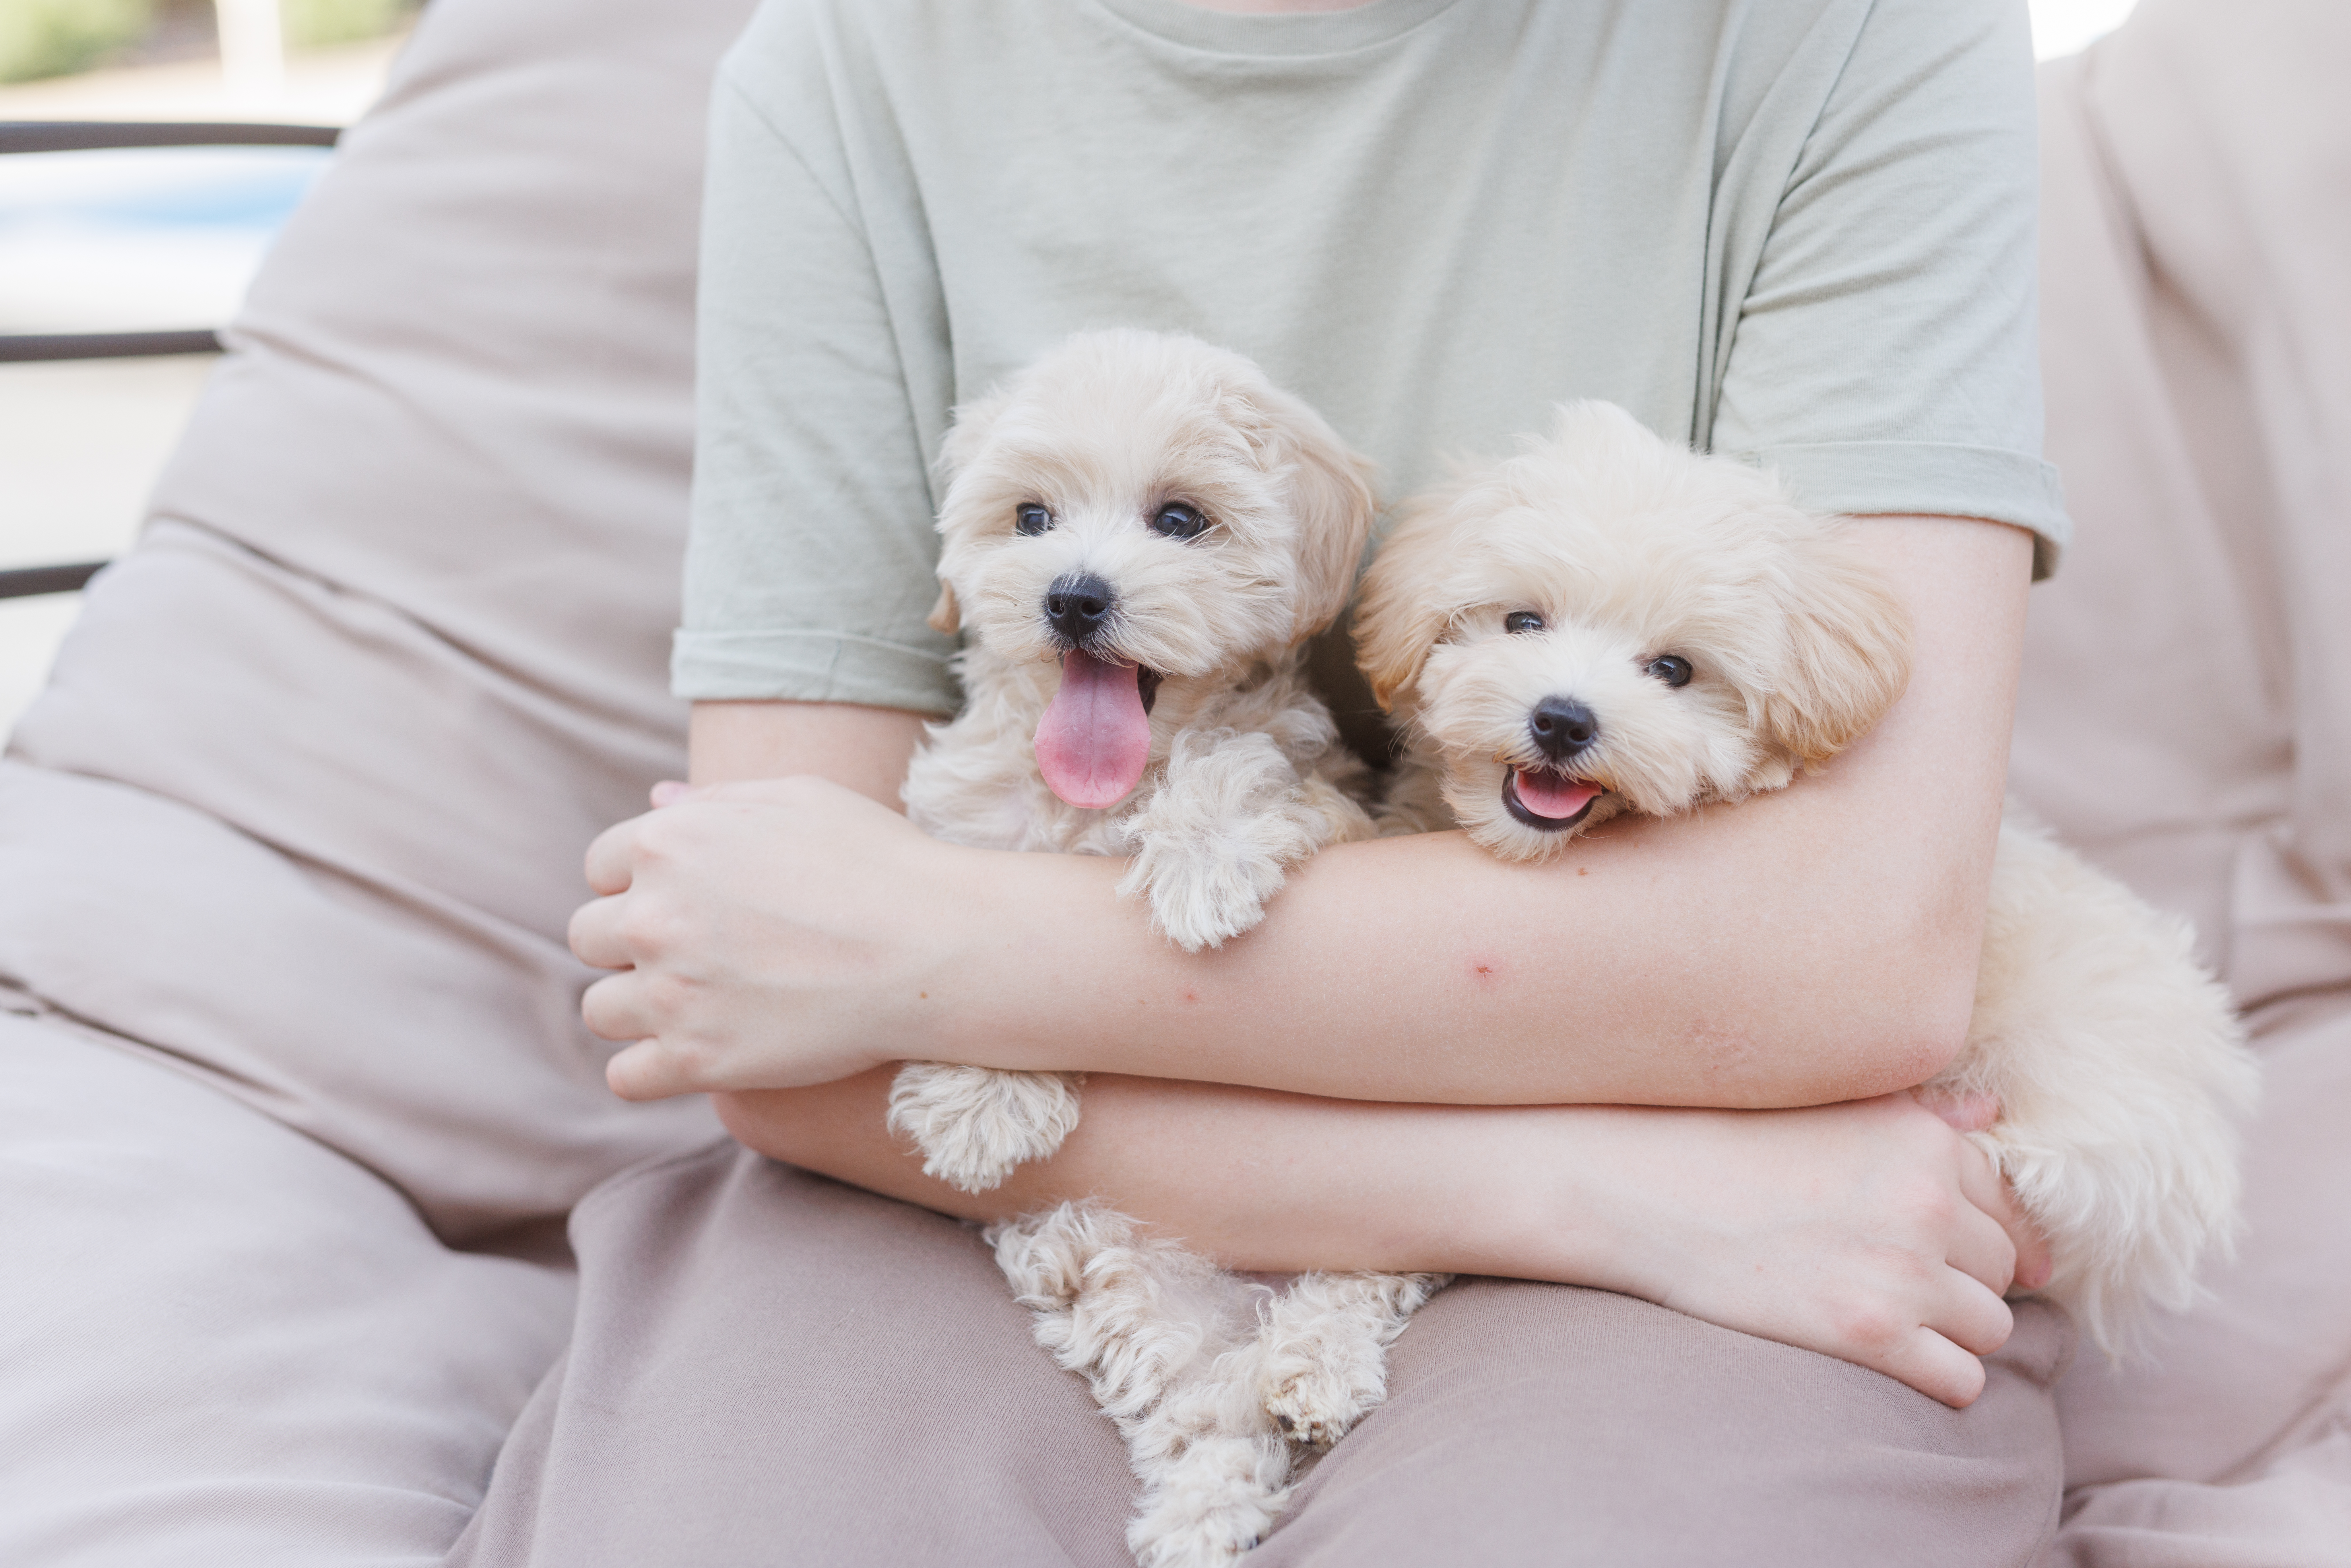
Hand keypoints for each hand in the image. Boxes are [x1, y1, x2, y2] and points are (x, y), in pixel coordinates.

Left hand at [568, 776, 971, 1098]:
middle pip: (589, 937)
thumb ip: (714, 802)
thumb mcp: (796, 799)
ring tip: (692, 1005)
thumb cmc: (877, 861)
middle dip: (631, 943)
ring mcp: (670, 992)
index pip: (601, 866)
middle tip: (692, 955)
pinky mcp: (697, 1059)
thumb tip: (656, 803)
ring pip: (600, 1010)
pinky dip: (649, 1069)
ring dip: (636, 1007)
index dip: (640, 883)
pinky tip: (690, 1054)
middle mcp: (653, 916)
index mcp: (667, 843)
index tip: (686, 902)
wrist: (933, 945)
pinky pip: (626, 1076)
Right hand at [1572, 1093, 2051, 1407]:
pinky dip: (1939, 1377)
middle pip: (2001, 1269)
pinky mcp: (1870, 1335)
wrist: (1645, 1192)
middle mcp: (1926, 1202)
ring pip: (1992, 1327)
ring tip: (1896, 1320)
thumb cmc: (1729, 1142)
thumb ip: (1920, 1114)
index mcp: (1923, 1141)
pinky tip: (1895, 1359)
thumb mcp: (1831, 1107)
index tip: (1962, 1257)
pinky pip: (1962, 1380)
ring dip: (1954, 1331)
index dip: (1986, 1234)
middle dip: (1963, 1282)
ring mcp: (1902, 1272)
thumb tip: (1991, 1112)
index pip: (2008, 1206)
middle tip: (1902, 1283)